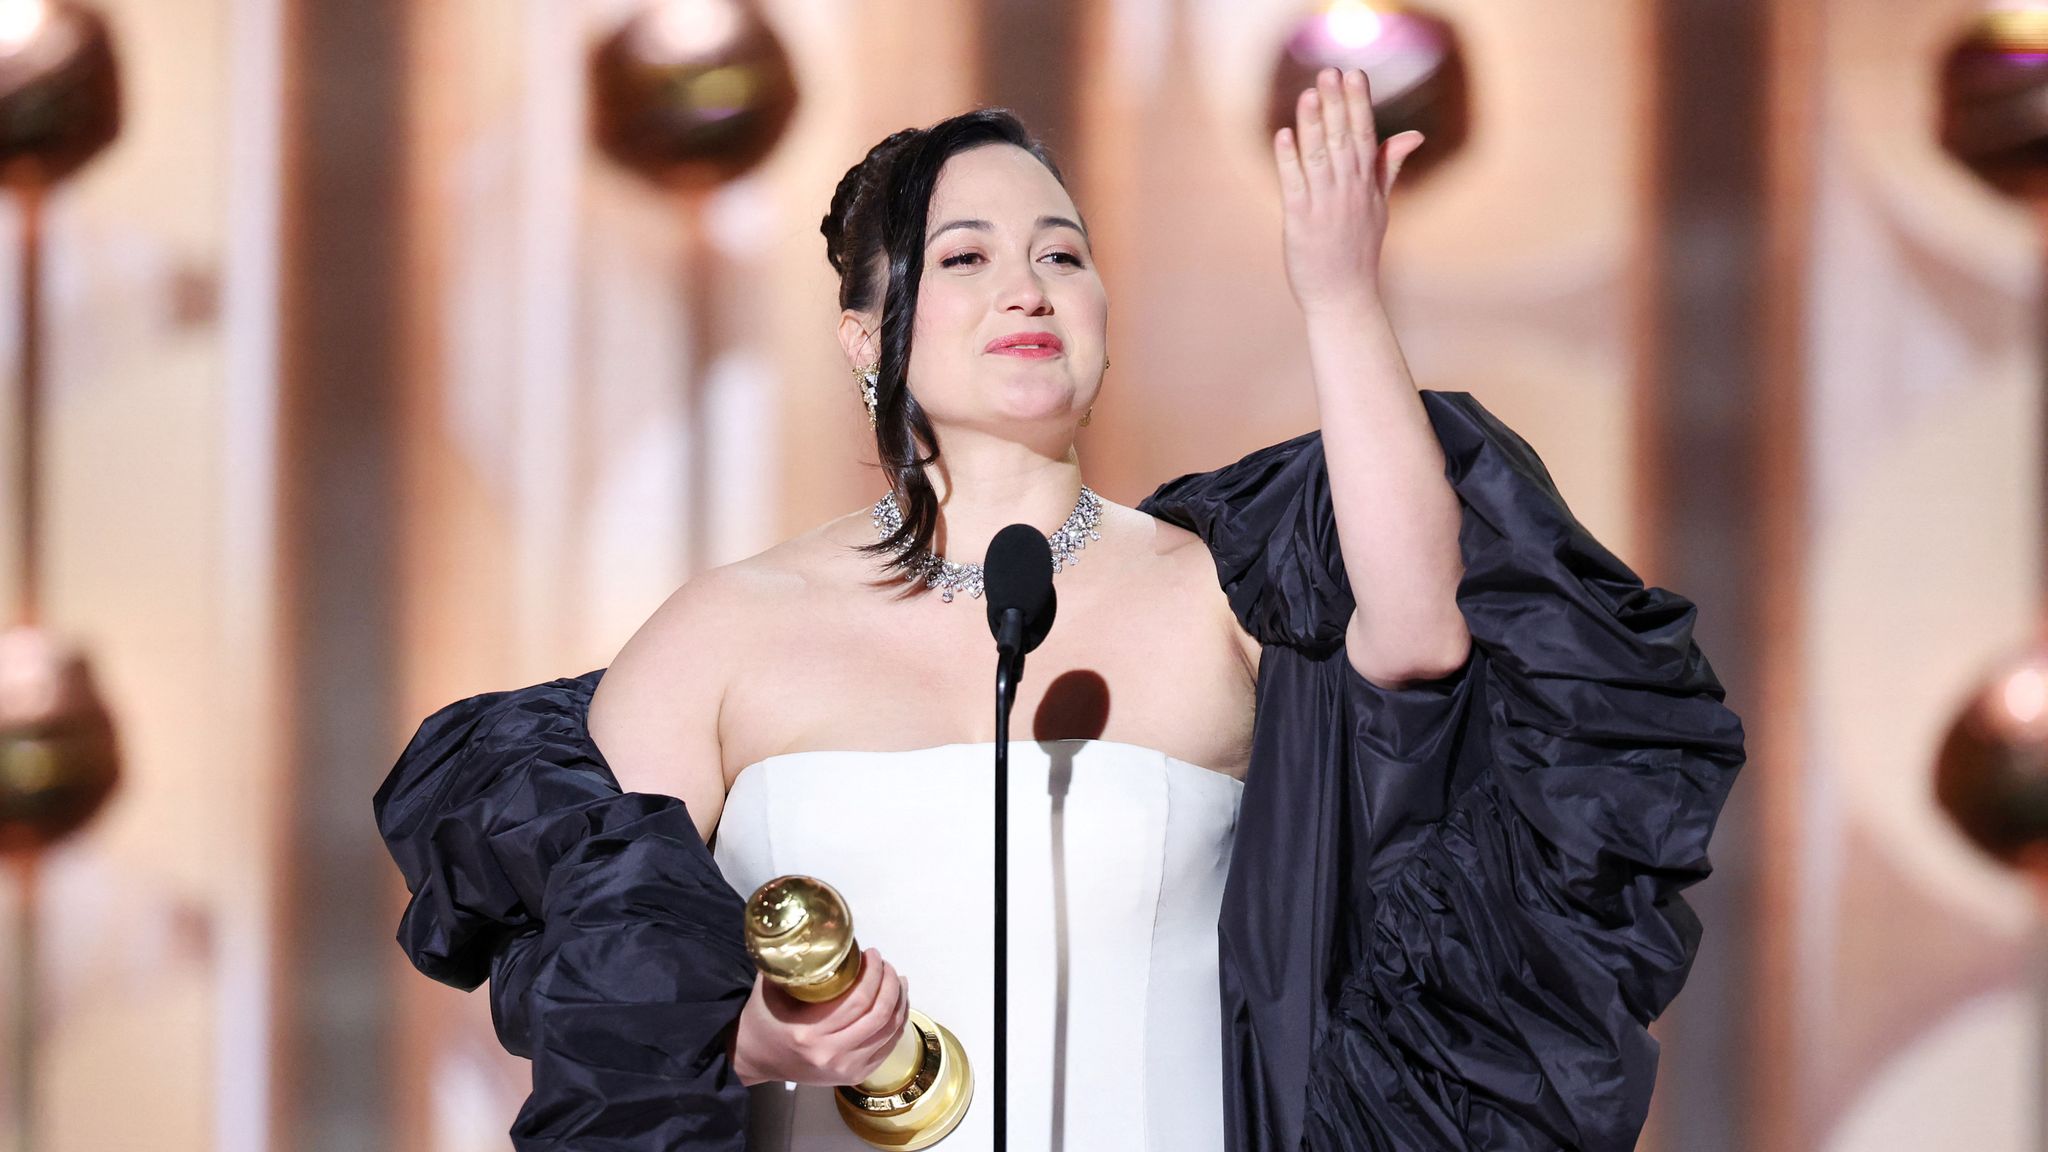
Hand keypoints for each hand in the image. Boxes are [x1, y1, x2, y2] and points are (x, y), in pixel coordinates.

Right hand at [731, 947, 911, 1086]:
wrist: (755, 1060)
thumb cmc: (763, 1018)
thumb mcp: (769, 987)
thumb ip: (790, 961)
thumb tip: (811, 929)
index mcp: (809, 1032)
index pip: (857, 1001)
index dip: (872, 974)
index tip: (872, 954)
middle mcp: (830, 1055)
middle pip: (878, 1016)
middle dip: (890, 984)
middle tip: (885, 964)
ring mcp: (845, 1069)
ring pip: (888, 1032)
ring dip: (899, 1002)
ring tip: (897, 980)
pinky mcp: (854, 1076)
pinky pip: (887, 1048)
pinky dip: (897, 1024)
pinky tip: (897, 1004)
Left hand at [1272, 67, 1424, 313]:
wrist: (1345, 297)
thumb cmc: (1358, 250)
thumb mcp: (1380, 206)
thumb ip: (1390, 166)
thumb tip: (1414, 134)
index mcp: (1367, 185)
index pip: (1365, 136)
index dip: (1358, 103)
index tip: (1354, 73)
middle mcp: (1349, 191)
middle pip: (1343, 140)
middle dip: (1337, 104)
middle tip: (1330, 71)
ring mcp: (1325, 206)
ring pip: (1319, 158)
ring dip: (1313, 125)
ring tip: (1308, 94)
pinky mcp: (1301, 222)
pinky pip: (1295, 185)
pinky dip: (1288, 160)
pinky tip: (1283, 135)